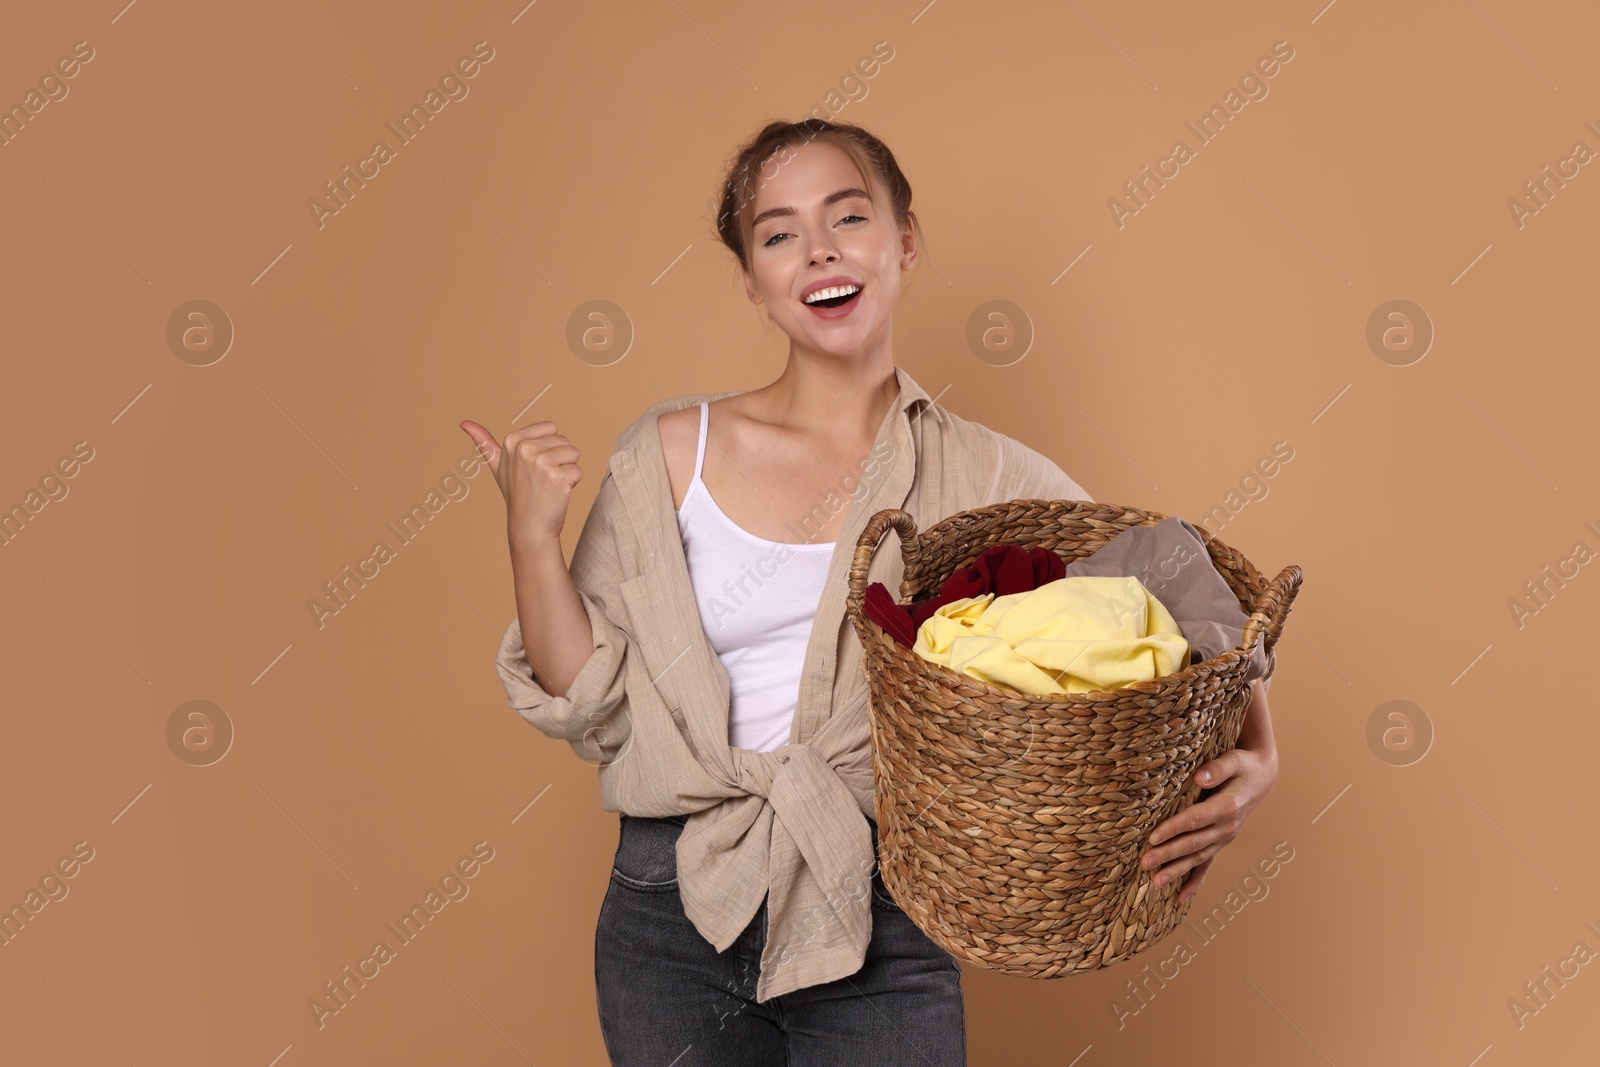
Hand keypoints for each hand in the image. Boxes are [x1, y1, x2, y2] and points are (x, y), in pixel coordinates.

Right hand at [460, 418, 582, 545]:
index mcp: (512, 440)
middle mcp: (525, 449)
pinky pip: (578, 471)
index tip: (533, 466)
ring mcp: (541, 463)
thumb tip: (464, 423)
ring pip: (574, 453)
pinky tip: (558, 493)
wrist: (528, 526)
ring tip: (549, 485)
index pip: (551, 428)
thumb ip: (484, 443)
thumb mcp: (497, 466)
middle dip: (559, 459)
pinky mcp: (558, 477)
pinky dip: (573, 483)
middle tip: (542, 479)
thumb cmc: (517, 494)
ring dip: (567, 470)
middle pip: (564, 440)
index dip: (547, 448)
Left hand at [1140, 678, 1278, 904]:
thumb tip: (1199, 778)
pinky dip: (1194, 882)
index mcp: (1228, 806)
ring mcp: (1225, 838)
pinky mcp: (1221, 842)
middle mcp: (1227, 827)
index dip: (1174, 828)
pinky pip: (1207, 865)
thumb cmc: (1243, 765)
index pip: (1195, 820)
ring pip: (1198, 858)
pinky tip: (1180, 898)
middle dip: (1168, 855)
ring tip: (1155, 882)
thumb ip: (1217, 768)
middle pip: (1193, 843)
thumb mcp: (1234, 760)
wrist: (1262, 778)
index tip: (1153, 837)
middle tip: (1144, 863)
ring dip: (1176, 871)